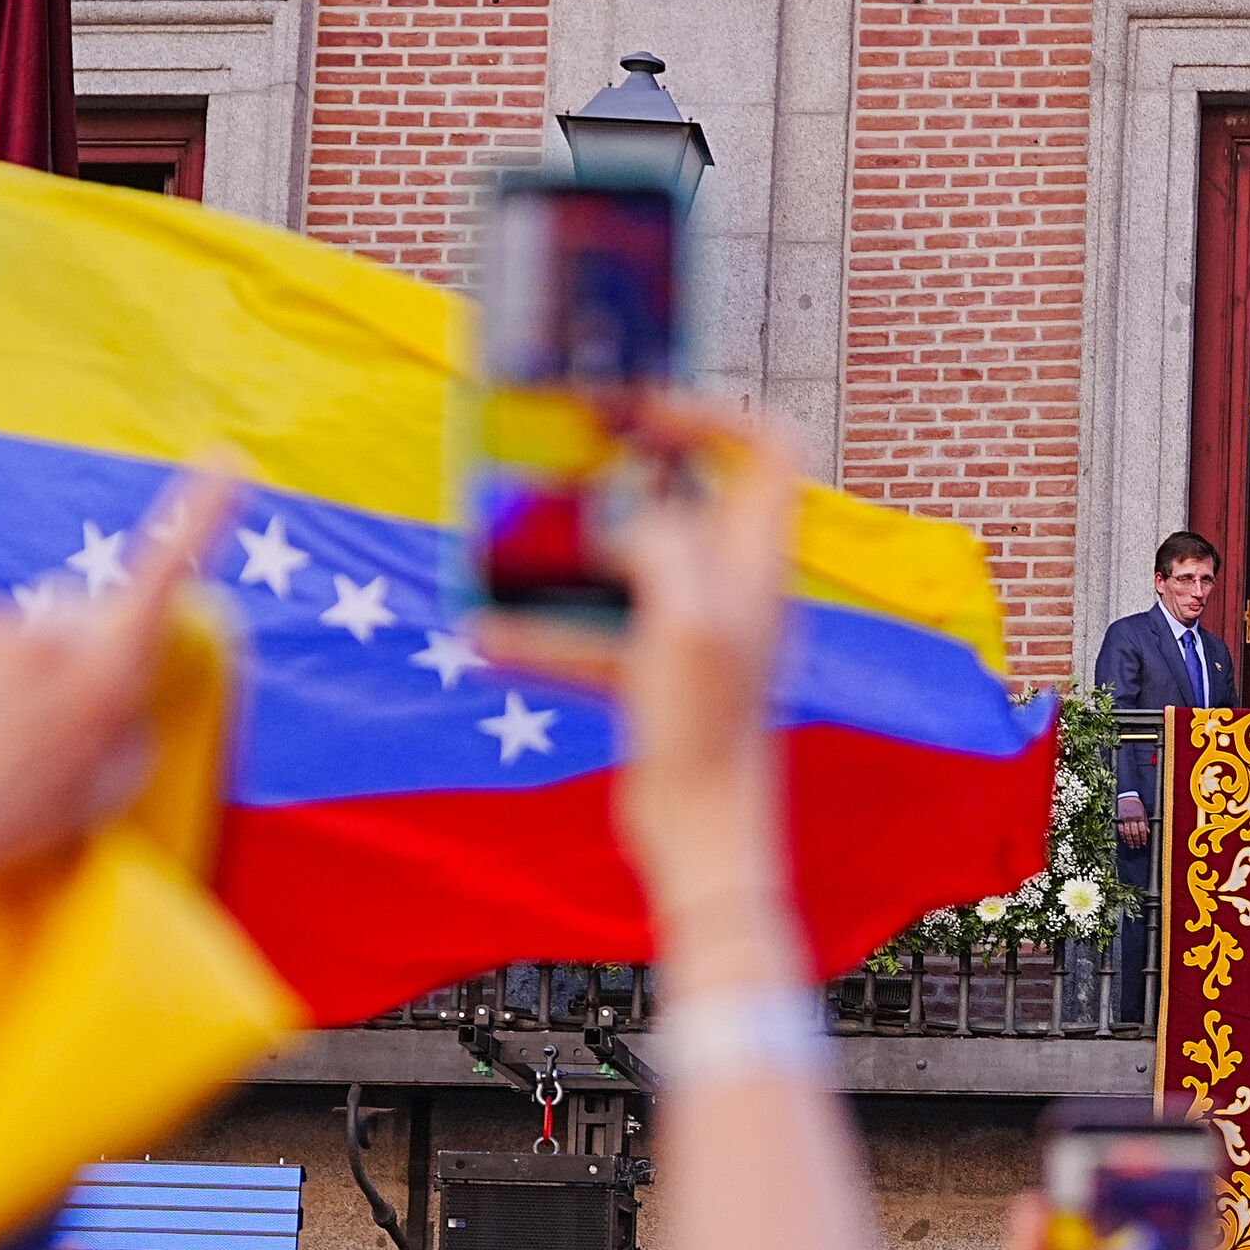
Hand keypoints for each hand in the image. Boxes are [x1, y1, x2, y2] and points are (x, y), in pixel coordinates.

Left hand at [0, 467, 233, 983]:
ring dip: (1, 674)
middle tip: (36, 729)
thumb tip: (119, 689)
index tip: (226, 462)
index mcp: (107, 676)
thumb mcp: (107, 790)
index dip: (199, 516)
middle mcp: (51, 636)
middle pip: (76, 618)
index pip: (163, 578)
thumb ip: (131, 727)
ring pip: (10, 635)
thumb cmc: (12, 824)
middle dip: (68, 652)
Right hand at [472, 400, 802, 917]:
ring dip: (568, 556)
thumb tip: (627, 522)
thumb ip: (661, 546)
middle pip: (690, 496)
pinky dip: (542, 636)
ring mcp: (690, 634)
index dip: (714, 415)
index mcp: (756, 562)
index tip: (644, 416)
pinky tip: (483, 640)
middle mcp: (731, 589)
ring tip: (508, 540)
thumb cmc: (705, 727)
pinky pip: (592, 637)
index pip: (766, 450)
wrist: (700, 834)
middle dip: (624, 472)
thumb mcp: (684, 620)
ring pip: (628, 567)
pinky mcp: (652, 679)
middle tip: (565, 456)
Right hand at [1116, 793, 1149, 848]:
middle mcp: (1133, 818)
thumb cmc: (1137, 805)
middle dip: (1136, 841)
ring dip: (1130, 840)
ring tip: (1132, 845)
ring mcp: (1125, 819)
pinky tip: (1125, 840)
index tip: (1144, 843)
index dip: (1143, 837)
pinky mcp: (1120, 819)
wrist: (1127, 796)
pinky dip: (1123, 836)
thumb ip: (1146, 822)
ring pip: (1127, 832)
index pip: (1142, 830)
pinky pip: (1121, 829)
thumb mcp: (1144, 812)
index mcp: (1140, 816)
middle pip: (1134, 833)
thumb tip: (1148, 832)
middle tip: (1137, 846)